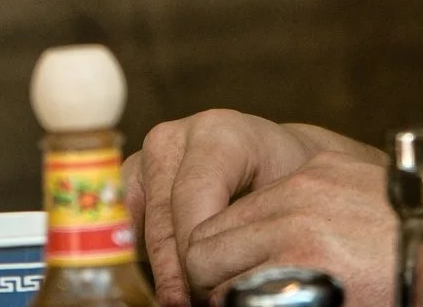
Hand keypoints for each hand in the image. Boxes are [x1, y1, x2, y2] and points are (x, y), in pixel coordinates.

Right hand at [124, 111, 392, 306]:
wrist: (277, 158)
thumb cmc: (289, 177)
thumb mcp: (285, 197)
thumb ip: (256, 229)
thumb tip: (234, 278)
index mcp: (218, 133)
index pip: (194, 199)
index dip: (199, 254)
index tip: (211, 294)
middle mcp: (175, 138)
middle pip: (164, 221)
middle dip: (181, 272)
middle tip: (196, 306)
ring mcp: (148, 156)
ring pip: (144, 230)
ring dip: (165, 270)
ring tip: (189, 301)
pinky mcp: (133, 178)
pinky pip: (134, 230)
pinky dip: (155, 260)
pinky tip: (180, 284)